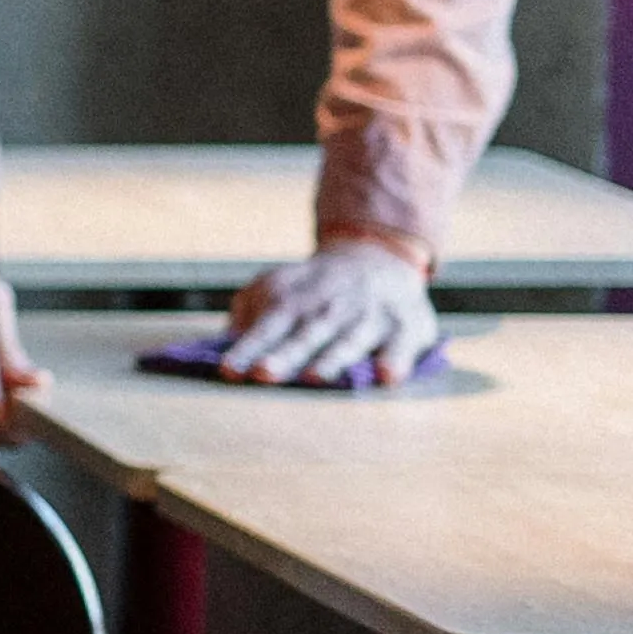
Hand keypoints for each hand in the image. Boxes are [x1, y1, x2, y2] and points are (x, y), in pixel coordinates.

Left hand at [213, 237, 437, 389]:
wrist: (377, 256)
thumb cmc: (314, 290)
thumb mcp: (276, 286)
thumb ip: (249, 310)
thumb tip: (227, 338)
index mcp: (291, 301)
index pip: (265, 327)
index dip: (247, 348)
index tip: (229, 370)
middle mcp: (328, 309)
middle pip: (303, 335)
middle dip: (284, 355)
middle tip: (264, 373)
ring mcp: (367, 317)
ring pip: (347, 342)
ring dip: (331, 360)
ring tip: (315, 377)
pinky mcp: (404, 327)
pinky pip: (400, 346)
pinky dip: (395, 360)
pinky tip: (386, 376)